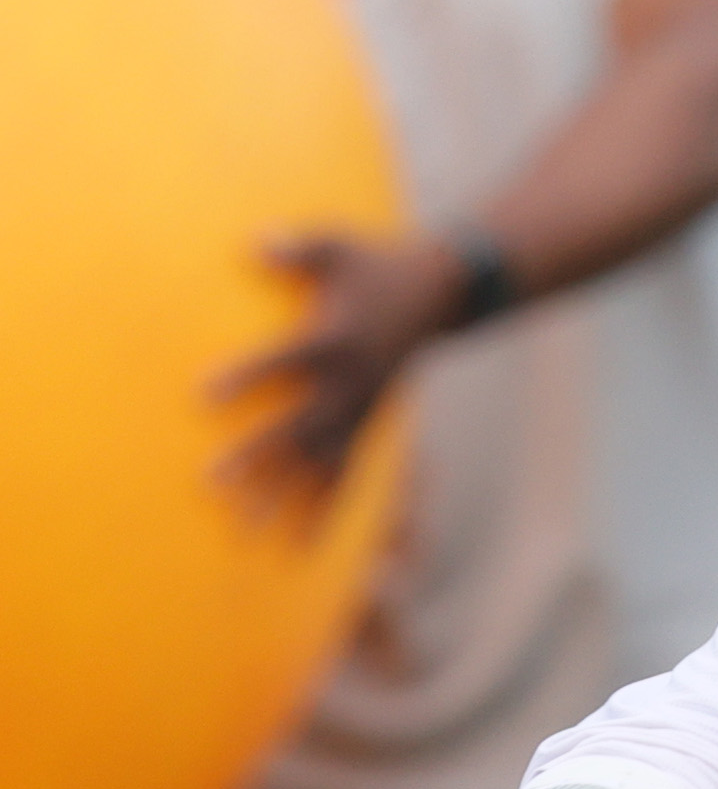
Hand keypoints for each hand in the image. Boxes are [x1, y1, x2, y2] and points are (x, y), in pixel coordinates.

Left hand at [215, 227, 463, 512]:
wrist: (443, 294)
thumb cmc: (380, 264)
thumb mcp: (340, 245)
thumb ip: (298, 247)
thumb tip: (256, 243)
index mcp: (335, 340)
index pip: (284, 362)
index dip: (246, 377)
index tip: (203, 395)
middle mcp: (348, 384)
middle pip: (298, 427)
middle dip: (257, 456)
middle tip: (213, 483)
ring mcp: (360, 409)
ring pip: (320, 463)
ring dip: (285, 499)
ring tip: (249, 533)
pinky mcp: (367, 423)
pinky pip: (343, 473)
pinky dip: (322, 510)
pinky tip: (298, 545)